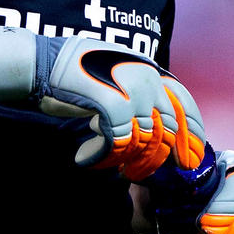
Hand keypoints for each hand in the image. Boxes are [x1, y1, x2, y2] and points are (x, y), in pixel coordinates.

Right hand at [0, 26, 205, 179]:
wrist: (43, 62)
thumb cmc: (73, 70)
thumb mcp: (114, 71)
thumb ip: (136, 88)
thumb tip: (152, 120)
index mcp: (149, 68)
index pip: (182, 100)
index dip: (189, 129)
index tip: (188, 153)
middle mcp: (146, 77)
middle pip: (165, 127)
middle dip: (157, 154)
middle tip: (140, 172)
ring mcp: (132, 90)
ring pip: (141, 140)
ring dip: (123, 157)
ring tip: (105, 161)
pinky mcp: (113, 105)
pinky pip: (117, 144)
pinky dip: (100, 155)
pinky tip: (85, 156)